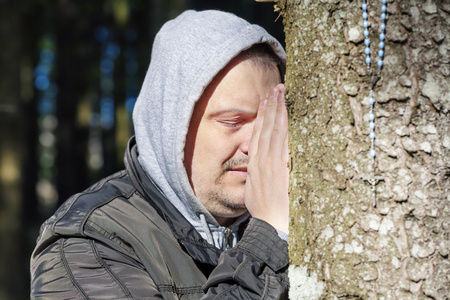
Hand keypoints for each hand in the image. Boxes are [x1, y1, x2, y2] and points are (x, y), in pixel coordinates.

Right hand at [244, 84, 288, 232]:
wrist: (272, 223)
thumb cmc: (265, 210)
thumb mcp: (253, 191)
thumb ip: (257, 174)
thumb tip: (260, 166)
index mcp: (255, 163)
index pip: (259, 133)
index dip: (262, 116)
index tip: (266, 101)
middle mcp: (263, 159)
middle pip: (267, 127)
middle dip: (272, 106)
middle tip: (277, 89)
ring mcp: (273, 161)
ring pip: (275, 130)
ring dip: (279, 110)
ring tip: (281, 94)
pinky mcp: (284, 166)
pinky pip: (285, 141)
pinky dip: (286, 126)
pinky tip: (290, 114)